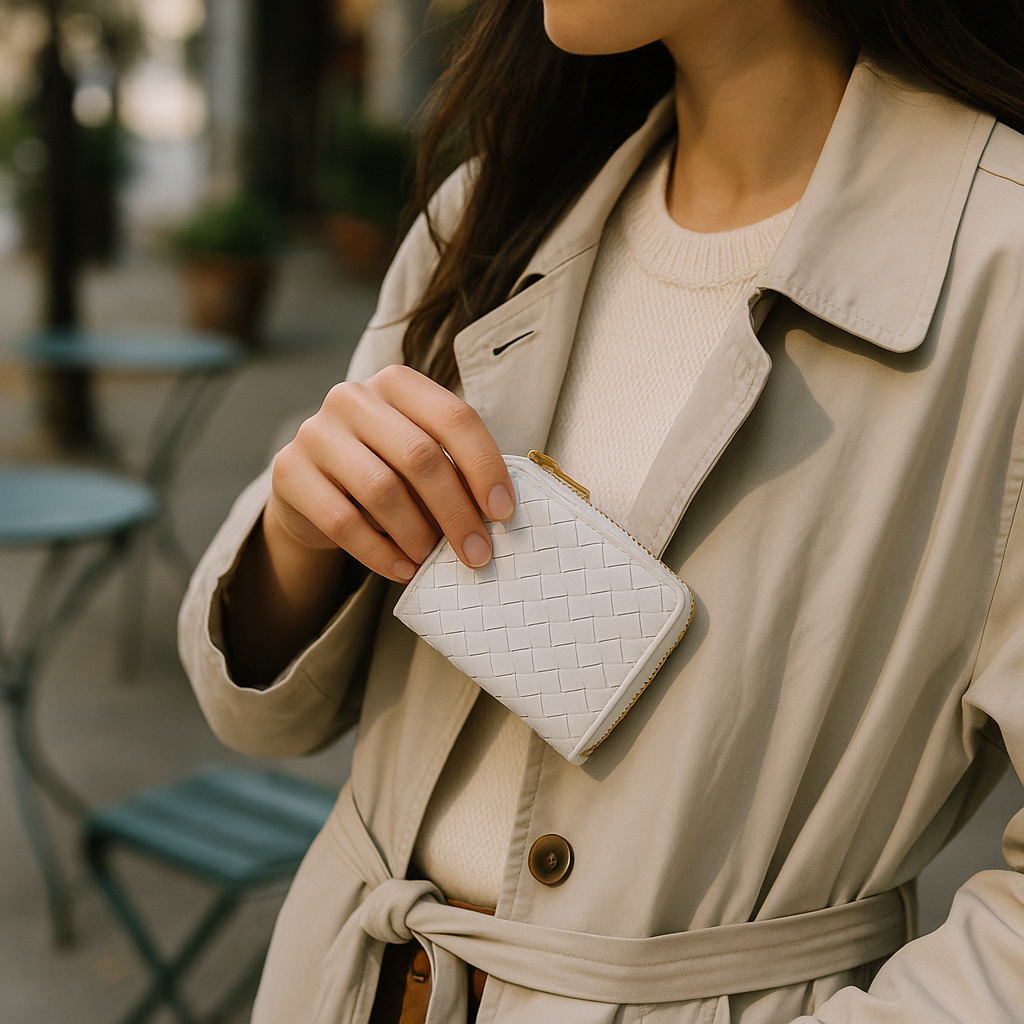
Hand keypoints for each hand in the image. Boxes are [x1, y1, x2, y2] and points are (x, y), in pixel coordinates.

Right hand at [267, 364, 515, 581]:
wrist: (312, 491)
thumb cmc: (384, 471)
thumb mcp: (420, 459)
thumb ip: (453, 470)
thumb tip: (496, 515)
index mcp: (398, 383)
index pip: (455, 418)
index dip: (485, 467)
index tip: (504, 513)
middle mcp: (353, 397)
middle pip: (420, 455)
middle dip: (456, 511)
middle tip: (478, 552)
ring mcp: (316, 431)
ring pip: (381, 489)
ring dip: (417, 534)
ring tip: (433, 560)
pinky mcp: (288, 471)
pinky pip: (342, 521)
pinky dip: (379, 553)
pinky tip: (402, 569)